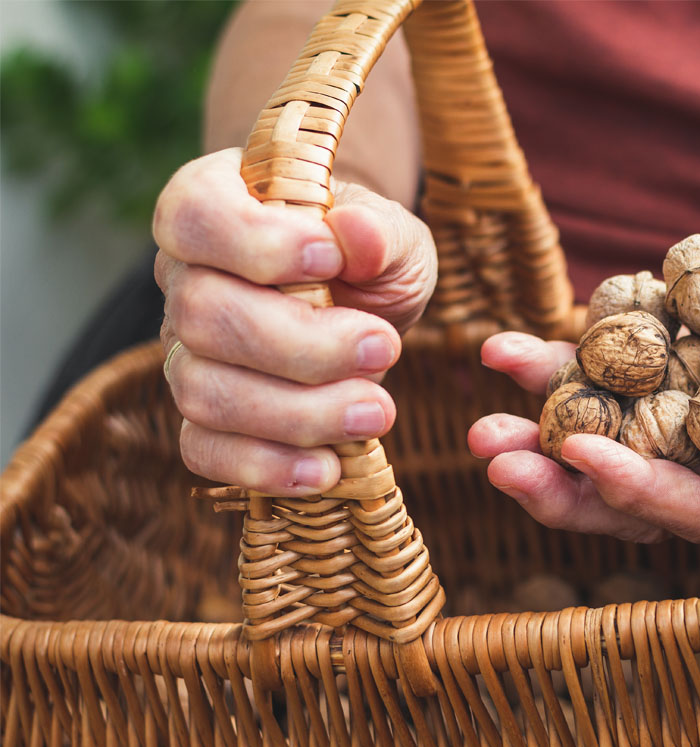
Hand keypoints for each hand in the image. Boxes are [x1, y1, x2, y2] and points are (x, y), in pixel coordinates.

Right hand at [154, 148, 435, 494]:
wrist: (367, 306)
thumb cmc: (370, 258)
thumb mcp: (392, 234)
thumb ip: (380, 231)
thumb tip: (357, 234)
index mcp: (216, 205)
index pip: (194, 215)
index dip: (256, 243)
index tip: (331, 260)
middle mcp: (184, 278)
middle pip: (202, 316)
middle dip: (302, 345)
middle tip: (386, 349)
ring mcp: (184, 351)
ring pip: (203, 391)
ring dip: (297, 413)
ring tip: (377, 412)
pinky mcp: (205, 415)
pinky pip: (204, 449)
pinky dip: (265, 466)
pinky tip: (328, 466)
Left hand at [469, 182, 699, 541]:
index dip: (640, 489)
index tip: (580, 450)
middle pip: (638, 493)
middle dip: (565, 484)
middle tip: (495, 459)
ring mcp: (690, 403)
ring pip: (608, 440)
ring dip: (542, 434)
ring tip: (481, 420)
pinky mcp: (664, 360)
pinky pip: (602, 377)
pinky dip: (554, 370)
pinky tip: (504, 351)